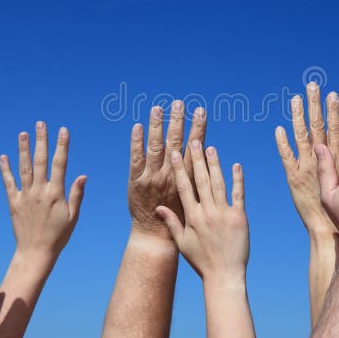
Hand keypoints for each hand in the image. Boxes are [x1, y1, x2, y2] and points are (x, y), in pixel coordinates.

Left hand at [0, 122, 86, 264]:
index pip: (60, 164)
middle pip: (40, 161)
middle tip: (40, 124)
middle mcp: (39, 192)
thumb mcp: (73, 216)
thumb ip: (77, 195)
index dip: (62, 145)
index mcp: (56, 194)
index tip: (63, 130)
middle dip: (41, 141)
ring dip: (23, 149)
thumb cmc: (59, 236)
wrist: (35, 252)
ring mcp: (25, 196)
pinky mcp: (13, 203)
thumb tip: (83, 175)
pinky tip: (4, 156)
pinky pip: (8, 183)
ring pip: (24, 168)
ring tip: (22, 133)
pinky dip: (5, 169)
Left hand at [128, 102, 206, 241]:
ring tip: (158, 107)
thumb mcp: (192, 196)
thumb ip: (194, 175)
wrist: (155, 235)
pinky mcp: (135, 181)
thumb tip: (202, 154)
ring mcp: (151, 177)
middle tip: (180, 103)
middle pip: (175, 143)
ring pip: (155, 147)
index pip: (194, 148)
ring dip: (157, 126)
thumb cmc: (178, 217)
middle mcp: (169, 175)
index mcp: (185, 178)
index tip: (201, 112)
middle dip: (178, 121)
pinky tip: (138, 126)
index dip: (198, 129)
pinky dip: (136, 142)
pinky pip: (136, 158)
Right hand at [156, 141, 247, 284]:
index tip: (176, 153)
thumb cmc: (202, 261)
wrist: (224, 276)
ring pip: (218, 184)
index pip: (184, 188)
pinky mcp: (240, 218)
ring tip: (210, 147)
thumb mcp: (182, 243)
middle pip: (201, 181)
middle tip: (193, 141)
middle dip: (197, 160)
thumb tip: (158, 207)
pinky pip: (238, 195)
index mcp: (192, 217)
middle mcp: (207, 213)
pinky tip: (236, 165)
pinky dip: (238, 179)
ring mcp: (224, 214)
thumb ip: (171, 222)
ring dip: (215, 165)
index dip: (180, 169)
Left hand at [275, 82, 338, 235]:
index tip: (335, 94)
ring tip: (297, 97)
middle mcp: (323, 160)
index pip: (338, 130)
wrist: (331, 233)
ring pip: (302, 137)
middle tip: (314, 86)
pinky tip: (278, 129)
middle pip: (319, 127)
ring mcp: (306, 168)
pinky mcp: (293, 179)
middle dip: (316, 105)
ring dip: (299, 116)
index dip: (335, 112)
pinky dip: (281, 144)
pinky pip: (286, 157)